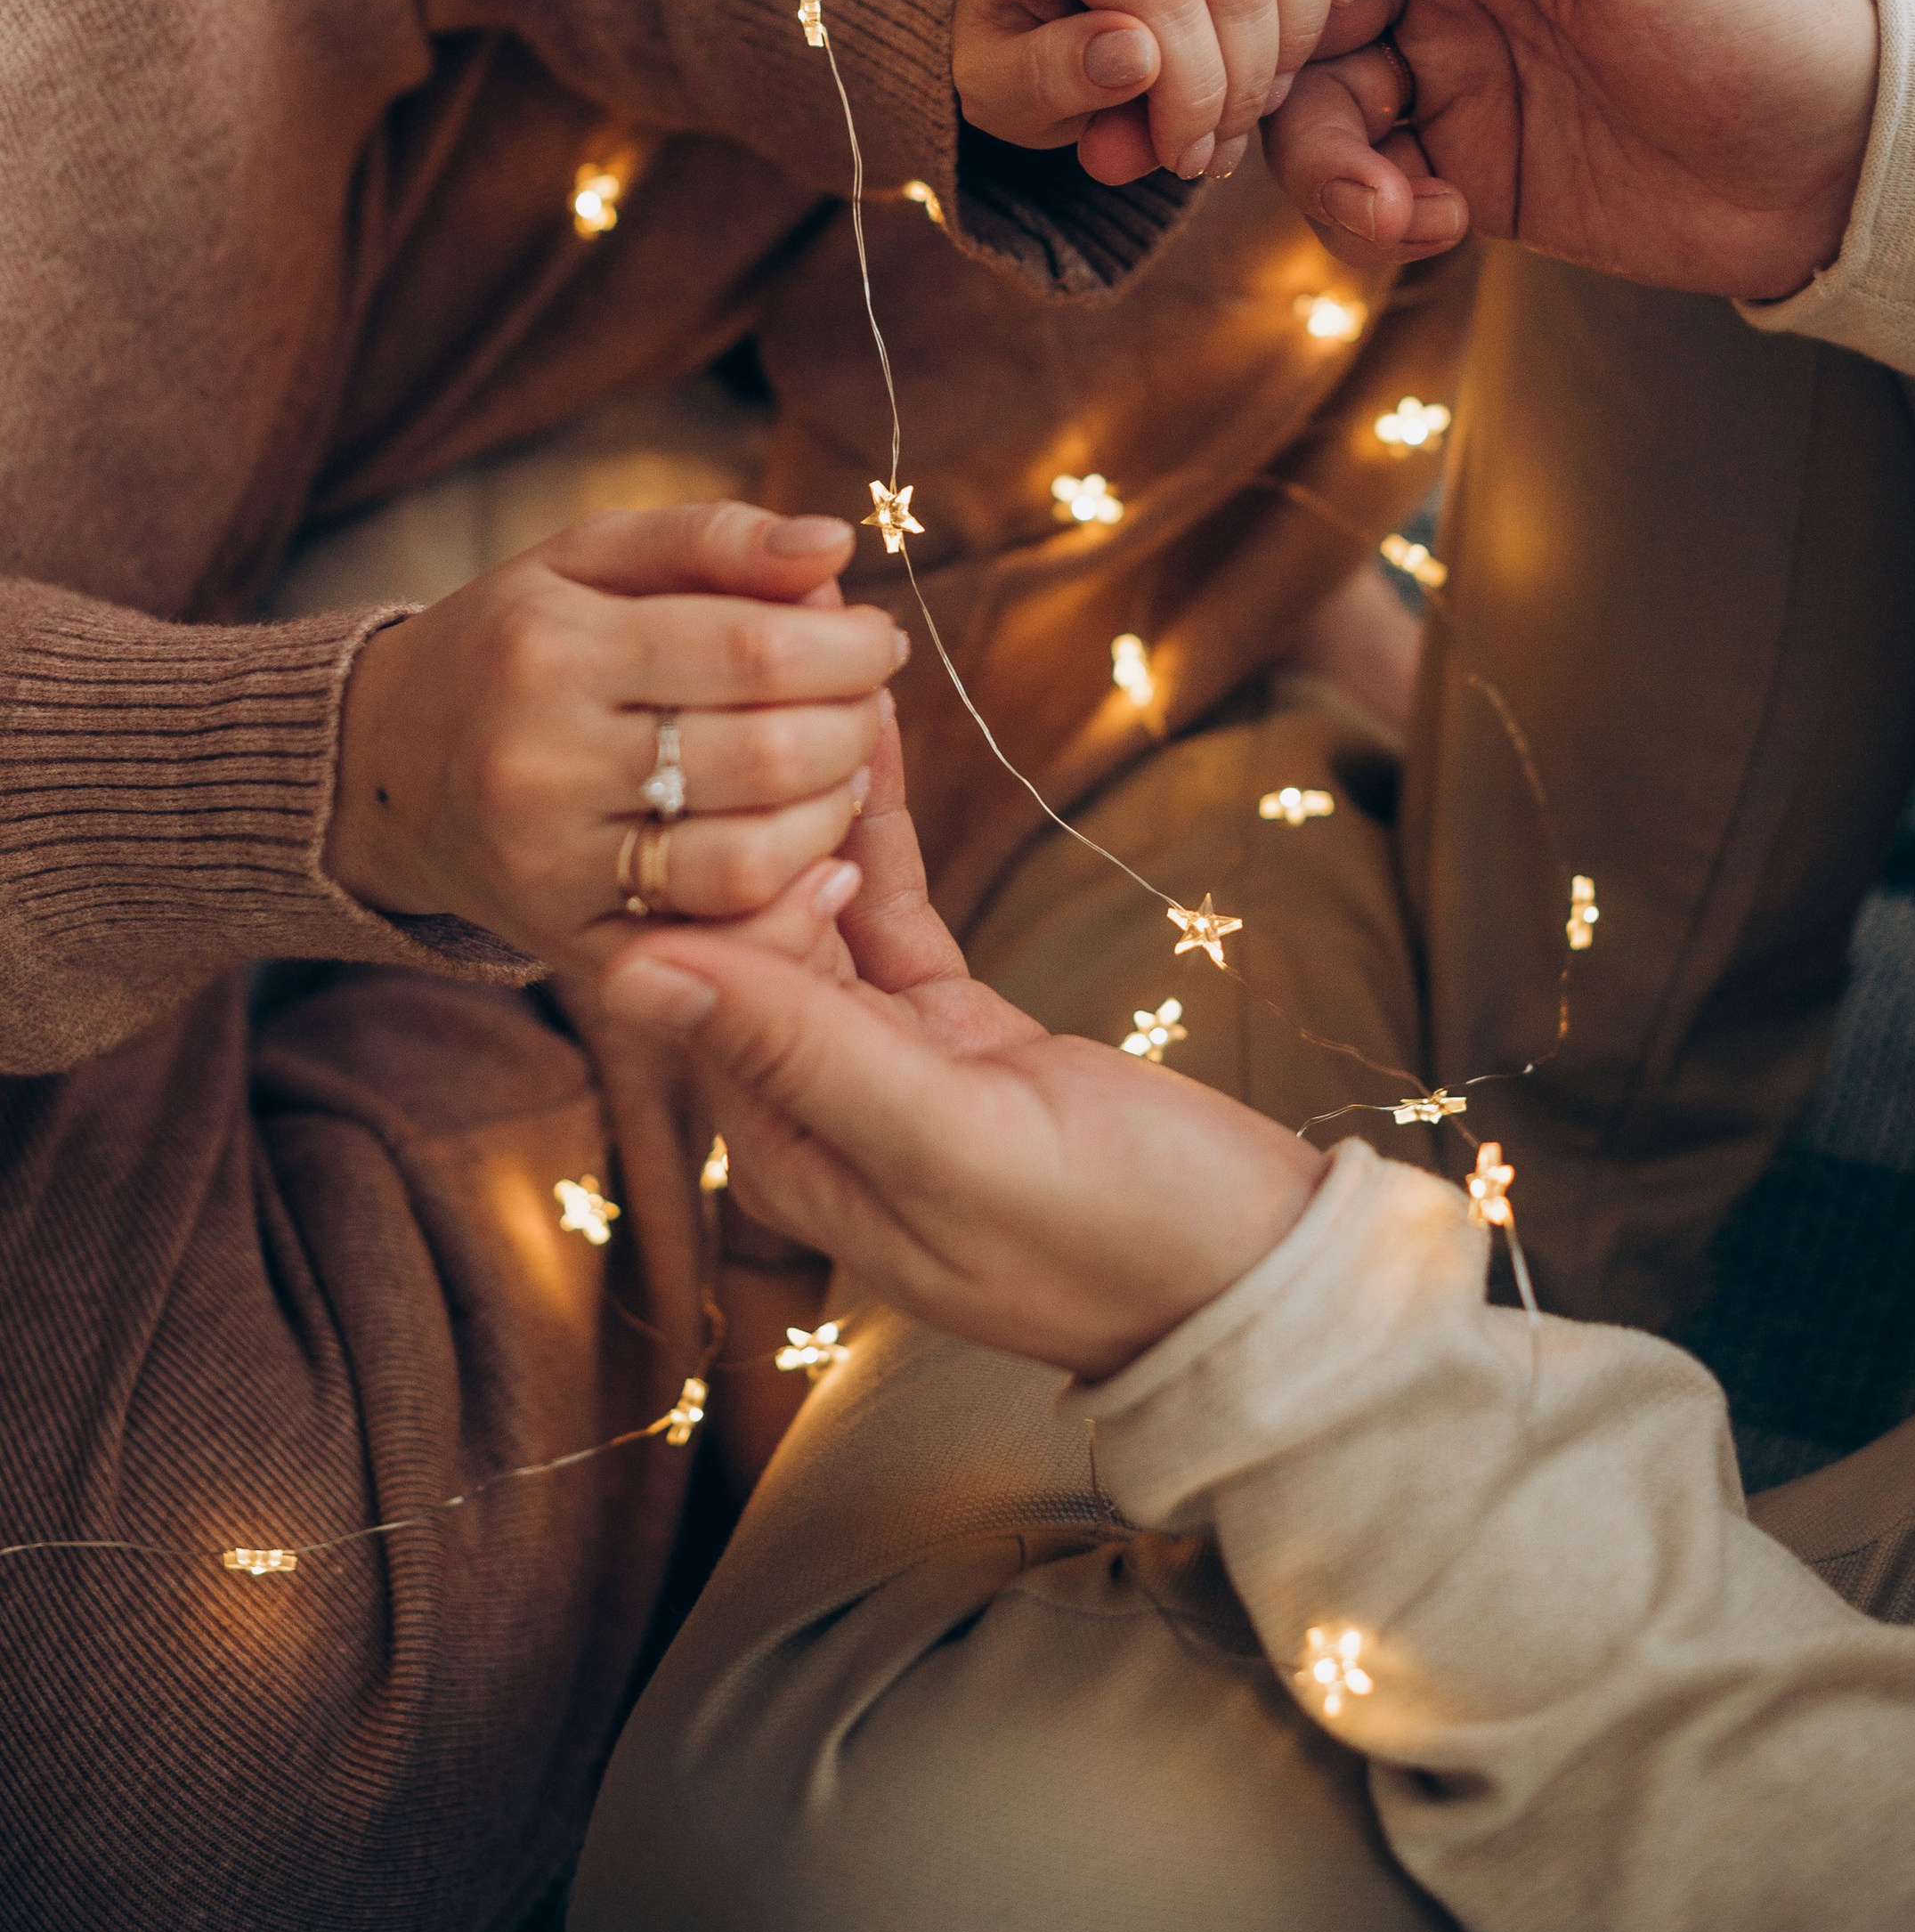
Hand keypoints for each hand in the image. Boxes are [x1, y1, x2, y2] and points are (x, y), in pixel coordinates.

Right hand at [328, 504, 908, 971]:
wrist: (384, 766)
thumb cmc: (515, 640)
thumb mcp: (588, 557)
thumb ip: (714, 538)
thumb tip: (836, 542)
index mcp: (553, 651)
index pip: (752, 651)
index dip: (848, 647)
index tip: (879, 638)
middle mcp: (541, 765)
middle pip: (762, 758)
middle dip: (852, 727)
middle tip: (867, 705)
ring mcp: (551, 868)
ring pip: (746, 861)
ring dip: (831, 817)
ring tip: (838, 773)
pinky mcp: (564, 944)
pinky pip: (708, 948)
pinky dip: (788, 912)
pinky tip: (820, 864)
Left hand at [603, 716, 1327, 1379]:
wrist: (1265, 1275)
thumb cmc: (1120, 1235)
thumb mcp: (953, 1140)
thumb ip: (800, 1053)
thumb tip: (633, 972)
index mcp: (790, 1156)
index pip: (707, 980)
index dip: (712, 849)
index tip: (721, 726)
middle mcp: (816, 1113)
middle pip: (753, 934)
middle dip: (752, 802)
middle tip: (765, 656)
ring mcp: (888, 1070)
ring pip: (822, 911)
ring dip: (816, 799)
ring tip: (814, 667)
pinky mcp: (958, 1035)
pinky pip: (894, 916)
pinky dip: (883, 834)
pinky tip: (875, 739)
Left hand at [953, 0, 1420, 187]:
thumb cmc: (1021, 43)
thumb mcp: (999, 88)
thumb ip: (1049, 77)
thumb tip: (1135, 57)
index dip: (1194, 92)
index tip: (1185, 156)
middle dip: (1247, 78)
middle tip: (1223, 141)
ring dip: (1303, 25)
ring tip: (1263, 89)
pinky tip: (1329, 8)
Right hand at [1264, 0, 1880, 301]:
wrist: (1856, 161)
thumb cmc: (1766, 1)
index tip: (1304, 2)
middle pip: (1293, 15)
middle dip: (1275, 73)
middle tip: (1311, 122)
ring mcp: (1457, 81)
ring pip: (1312, 115)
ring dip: (1326, 166)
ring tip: (1398, 208)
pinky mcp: (1474, 177)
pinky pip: (1369, 194)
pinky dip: (1373, 216)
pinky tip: (1443, 225)